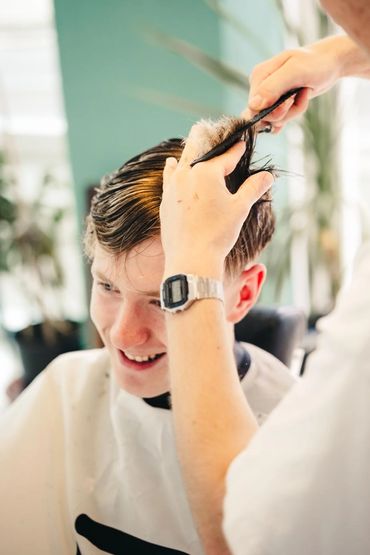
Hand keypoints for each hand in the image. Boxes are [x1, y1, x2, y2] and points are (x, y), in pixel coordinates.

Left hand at [160, 123, 273, 277]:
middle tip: (207, 127)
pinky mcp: (165, 201)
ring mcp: (172, 188)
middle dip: (206, 138)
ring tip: (192, 142)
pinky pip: (168, 178)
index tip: (242, 141)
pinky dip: (172, 169)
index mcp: (206, 173)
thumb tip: (268, 175)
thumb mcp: (239, 209)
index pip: (226, 156)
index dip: (236, 149)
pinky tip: (172, 164)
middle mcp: (186, 175)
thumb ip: (253, 188)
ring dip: (188, 152)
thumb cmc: (217, 234)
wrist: (191, 259)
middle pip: (197, 149)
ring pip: (180, 161)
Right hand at [243, 36, 350, 132]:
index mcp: (258, 76)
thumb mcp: (295, 72)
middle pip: (263, 116)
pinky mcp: (277, 104)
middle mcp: (260, 87)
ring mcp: (268, 96)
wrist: (329, 63)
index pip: (254, 108)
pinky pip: (279, 121)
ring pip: (273, 120)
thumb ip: (272, 87)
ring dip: (293, 112)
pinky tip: (300, 102)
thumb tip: (253, 105)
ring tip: (304, 94)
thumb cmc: (315, 63)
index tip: (290, 99)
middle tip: (300, 95)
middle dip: (286, 112)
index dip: (273, 110)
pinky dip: (293, 115)